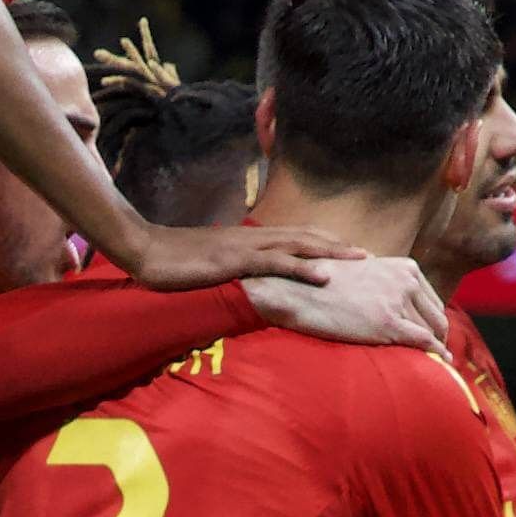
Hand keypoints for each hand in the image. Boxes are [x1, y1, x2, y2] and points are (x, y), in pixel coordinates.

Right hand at [109, 213, 395, 297]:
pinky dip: (302, 268)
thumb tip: (248, 280)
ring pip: (298, 245)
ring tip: (361, 259)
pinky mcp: (234, 260)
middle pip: (305, 236)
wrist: (144, 250)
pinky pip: (274, 264)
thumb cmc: (173, 261)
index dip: (325, 241)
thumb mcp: (210, 265)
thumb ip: (233, 269)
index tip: (351, 251)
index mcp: (249, 238)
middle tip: (371, 254)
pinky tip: (324, 275)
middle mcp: (252, 237)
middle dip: (339, 244)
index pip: (295, 236)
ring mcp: (245, 247)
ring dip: (332, 251)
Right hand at [229, 244, 446, 353]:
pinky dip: (435, 353)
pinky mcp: (388, 324)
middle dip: (438, 335)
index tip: (432, 335)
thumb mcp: (363, 273)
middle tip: (435, 352)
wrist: (298, 290)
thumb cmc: (323, 284)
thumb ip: (384, 282)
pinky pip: (423, 341)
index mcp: (404, 267)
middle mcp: (405, 281)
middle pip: (436, 315)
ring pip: (432, 330)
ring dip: (435, 347)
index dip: (433, 320)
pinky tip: (441, 363)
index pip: (431, 299)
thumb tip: (390, 301)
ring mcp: (397, 301)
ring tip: (434, 362)